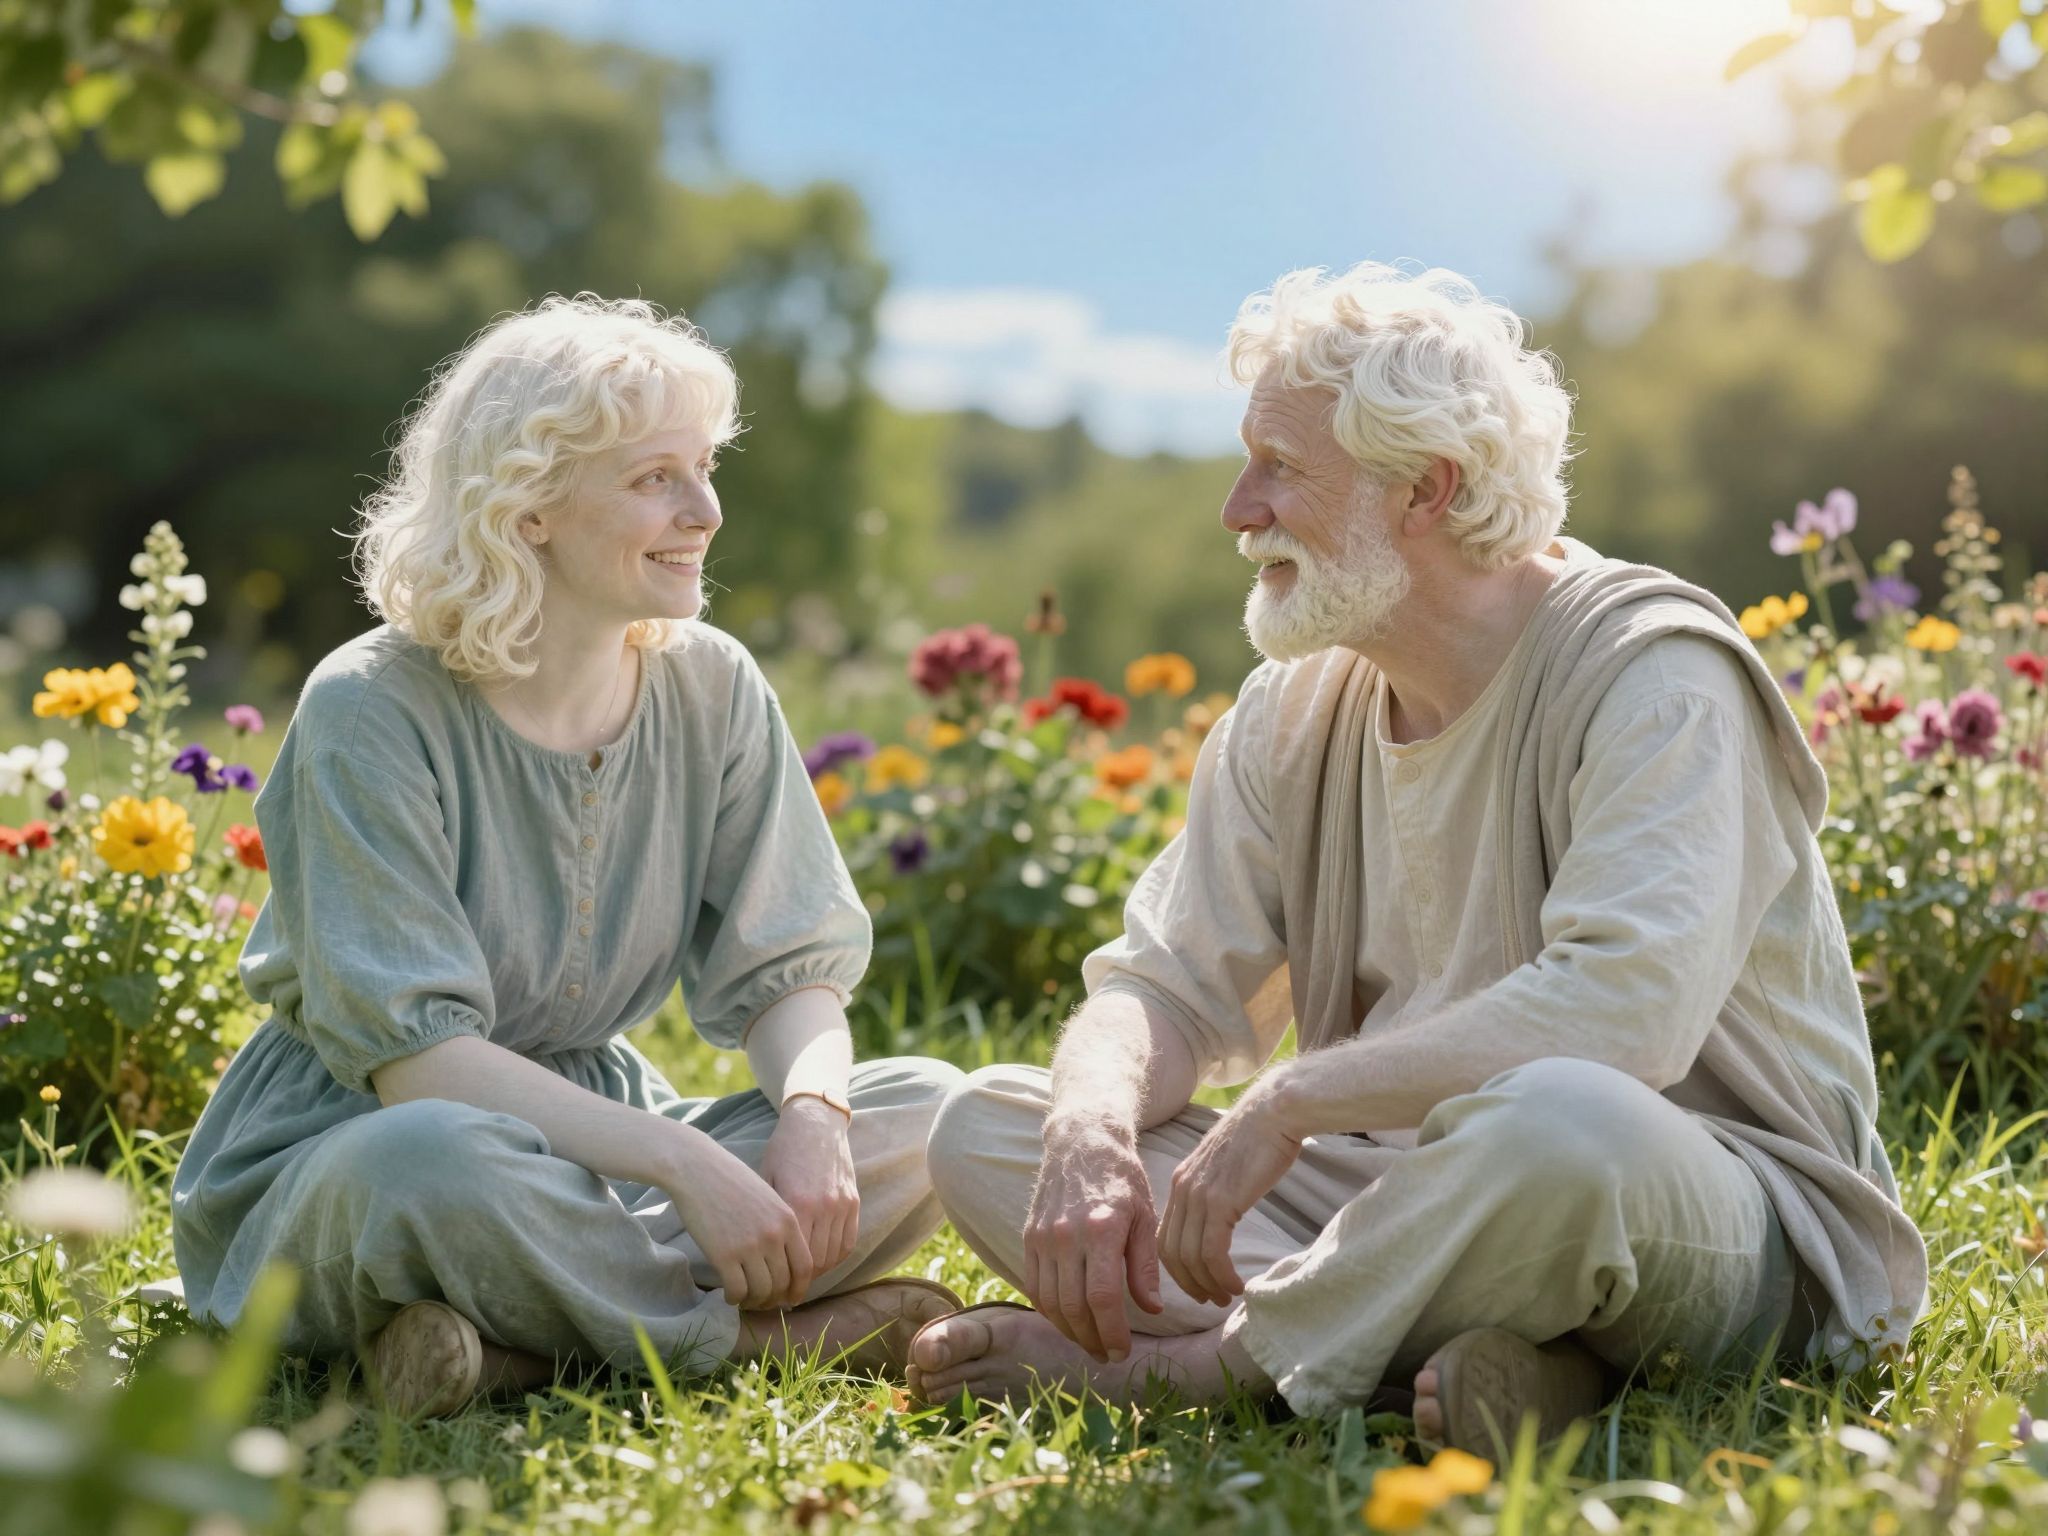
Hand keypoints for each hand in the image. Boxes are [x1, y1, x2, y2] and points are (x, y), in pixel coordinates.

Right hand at [665, 1124, 814, 1310]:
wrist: (698, 1169)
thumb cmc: (731, 1180)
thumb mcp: (768, 1196)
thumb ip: (779, 1225)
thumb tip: (783, 1260)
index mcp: (788, 1220)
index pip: (804, 1266)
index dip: (799, 1288)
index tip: (791, 1298)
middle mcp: (773, 1235)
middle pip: (783, 1283)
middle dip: (775, 1299)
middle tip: (764, 1303)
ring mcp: (750, 1246)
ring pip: (761, 1291)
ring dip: (754, 1301)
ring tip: (746, 1299)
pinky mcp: (724, 1255)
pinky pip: (737, 1290)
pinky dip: (735, 1298)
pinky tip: (729, 1295)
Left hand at [759, 1095, 859, 1302]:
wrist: (815, 1122)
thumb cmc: (783, 1150)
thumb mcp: (765, 1180)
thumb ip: (767, 1217)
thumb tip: (752, 1255)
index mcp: (797, 1205)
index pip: (793, 1259)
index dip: (782, 1280)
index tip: (770, 1292)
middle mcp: (823, 1208)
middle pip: (815, 1263)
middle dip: (799, 1282)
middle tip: (784, 1293)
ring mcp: (842, 1205)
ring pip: (833, 1256)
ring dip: (818, 1272)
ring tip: (801, 1279)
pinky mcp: (853, 1200)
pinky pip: (848, 1241)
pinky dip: (836, 1256)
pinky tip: (821, 1260)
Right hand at [1020, 1113, 1165, 1363]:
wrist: (1082, 1141)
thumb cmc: (1121, 1178)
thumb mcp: (1144, 1217)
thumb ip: (1144, 1266)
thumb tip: (1152, 1310)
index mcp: (1100, 1229)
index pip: (1102, 1299)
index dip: (1112, 1333)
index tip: (1123, 1352)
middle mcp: (1066, 1235)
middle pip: (1073, 1307)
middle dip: (1092, 1340)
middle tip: (1109, 1356)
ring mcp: (1042, 1237)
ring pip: (1049, 1302)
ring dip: (1069, 1331)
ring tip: (1090, 1343)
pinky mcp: (1029, 1237)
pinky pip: (1034, 1286)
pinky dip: (1049, 1311)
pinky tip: (1068, 1320)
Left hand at [1157, 1080, 1302, 1307]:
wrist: (1275, 1111)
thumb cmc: (1261, 1137)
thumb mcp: (1225, 1166)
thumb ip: (1215, 1190)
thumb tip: (1222, 1216)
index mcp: (1181, 1181)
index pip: (1166, 1237)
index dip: (1179, 1269)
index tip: (1199, 1284)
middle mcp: (1183, 1189)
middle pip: (1172, 1253)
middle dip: (1190, 1284)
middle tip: (1211, 1300)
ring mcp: (1199, 1195)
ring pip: (1191, 1258)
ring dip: (1209, 1285)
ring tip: (1228, 1296)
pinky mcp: (1220, 1201)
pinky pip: (1212, 1252)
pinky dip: (1222, 1276)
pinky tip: (1237, 1285)